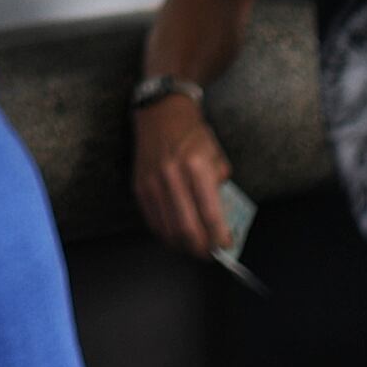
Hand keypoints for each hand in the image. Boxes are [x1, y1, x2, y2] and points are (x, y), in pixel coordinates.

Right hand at [132, 95, 237, 262]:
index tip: (226, 245)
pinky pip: (153, 221)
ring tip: (195, 247)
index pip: (210, 214)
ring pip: (169, 230)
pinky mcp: (139, 187)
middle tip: (211, 253)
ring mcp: (152, 183)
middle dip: (202, 248)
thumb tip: (221, 220)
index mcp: (196, 166)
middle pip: (188, 228)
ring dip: (184, 245)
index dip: (220, 236)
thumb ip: (219, 186)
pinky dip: (166, 234)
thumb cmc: (193, 134)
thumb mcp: (216, 155)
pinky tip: (177, 236)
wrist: (161, 113)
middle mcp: (172, 176)